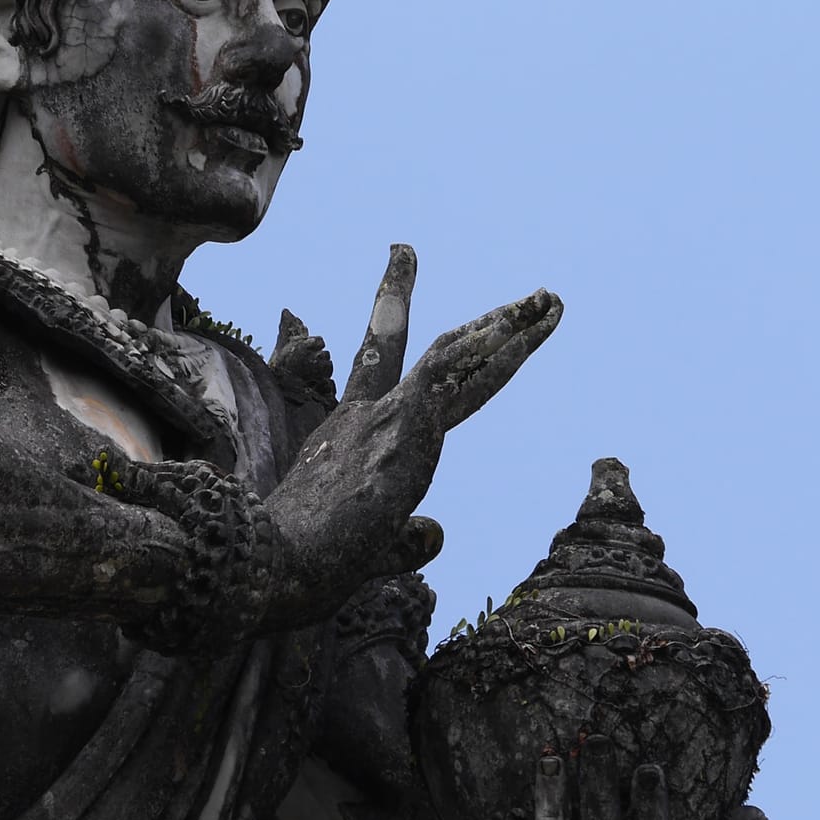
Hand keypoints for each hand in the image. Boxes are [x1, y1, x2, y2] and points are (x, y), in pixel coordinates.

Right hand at [262, 248, 561, 630]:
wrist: (273, 562)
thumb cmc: (303, 569)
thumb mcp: (367, 553)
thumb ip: (406, 540)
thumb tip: (435, 533)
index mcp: (343, 441)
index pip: (371, 381)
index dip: (377, 345)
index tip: (377, 309)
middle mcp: (362, 418)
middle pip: (393, 346)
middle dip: (396, 294)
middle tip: (402, 251)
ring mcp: (384, 417)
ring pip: (452, 355)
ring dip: (504, 328)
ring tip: (547, 301)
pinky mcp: (405, 423)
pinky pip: (457, 370)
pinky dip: (494, 343)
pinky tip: (526, 322)